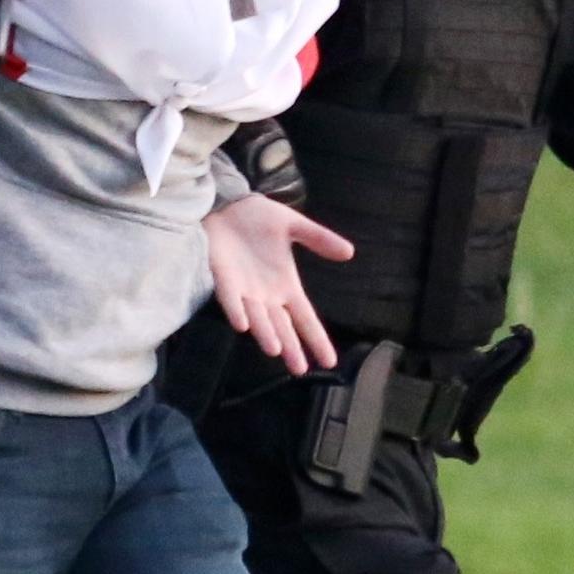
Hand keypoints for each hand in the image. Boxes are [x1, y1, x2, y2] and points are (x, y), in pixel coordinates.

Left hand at [207, 193, 355, 378]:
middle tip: (300, 369)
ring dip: (266, 334)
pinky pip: (231, 299)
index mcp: (285, 286)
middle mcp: (266, 295)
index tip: (330, 361)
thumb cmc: (258, 219)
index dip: (316, 338)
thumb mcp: (294, 226)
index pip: (305, 318)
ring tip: (277, 350)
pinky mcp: (223, 279)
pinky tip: (243, 325)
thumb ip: (319, 239)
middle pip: (282, 327)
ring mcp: (244, 290)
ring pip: (258, 318)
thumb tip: (349, 252)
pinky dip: (237, 311)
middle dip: (291, 347)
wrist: (227, 204)